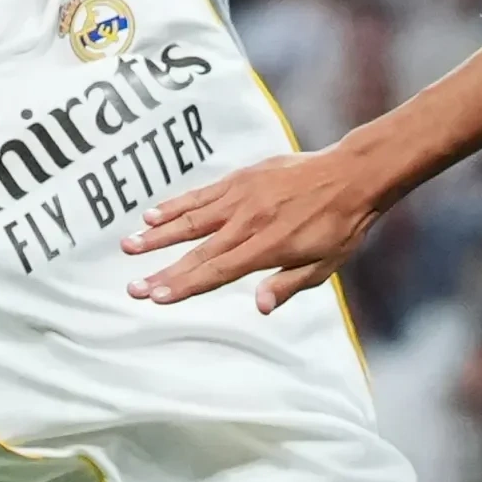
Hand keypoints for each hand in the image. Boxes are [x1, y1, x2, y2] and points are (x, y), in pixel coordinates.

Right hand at [124, 146, 388, 310]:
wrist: (351, 175)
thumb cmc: (340, 226)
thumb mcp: (324, 265)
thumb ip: (288, 285)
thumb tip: (260, 307)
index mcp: (267, 247)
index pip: (217, 271)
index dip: (184, 285)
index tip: (156, 297)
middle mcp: (249, 222)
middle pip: (197, 251)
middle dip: (162, 270)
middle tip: (132, 286)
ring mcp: (242, 197)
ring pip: (192, 219)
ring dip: (158, 234)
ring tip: (130, 245)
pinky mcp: (242, 178)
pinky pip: (202, 194)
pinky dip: (177, 204)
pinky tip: (153, 214)